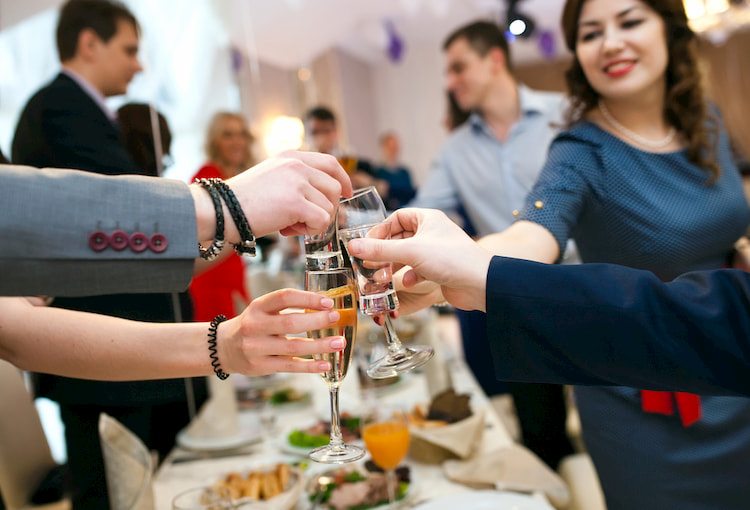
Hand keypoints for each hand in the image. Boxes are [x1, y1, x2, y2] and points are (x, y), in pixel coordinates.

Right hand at [217, 288, 347, 375]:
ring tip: (339, 343)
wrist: (224, 349)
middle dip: (317, 320)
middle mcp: (255, 326)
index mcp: (258, 307)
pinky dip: (310, 366)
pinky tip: (326, 364)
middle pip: (291, 323)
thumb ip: (287, 309)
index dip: (308, 298)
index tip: (328, 302)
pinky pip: (290, 366)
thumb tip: (325, 308)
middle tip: (336, 319)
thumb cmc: (253, 326)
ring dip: (320, 345)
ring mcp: (257, 348)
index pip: (284, 297)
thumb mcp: (263, 311)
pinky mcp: (261, 366)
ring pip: (293, 347)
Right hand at [223, 151, 352, 239]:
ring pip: (329, 207)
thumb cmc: (243, 202)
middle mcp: (297, 164)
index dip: (343, 180)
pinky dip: (309, 230)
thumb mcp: (272, 178)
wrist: (221, 209)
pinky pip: (321, 221)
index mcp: (292, 156)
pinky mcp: (296, 202)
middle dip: (326, 208)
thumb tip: (324, 198)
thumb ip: (296, 181)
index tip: (346, 194)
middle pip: (334, 188)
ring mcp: (297, 182)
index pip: (330, 163)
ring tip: (289, 224)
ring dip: (313, 222)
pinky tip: (289, 230)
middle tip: (303, 220)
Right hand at [345, 208, 491, 311]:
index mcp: (428, 218)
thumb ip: (380, 250)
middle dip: (385, 252)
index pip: (397, 217)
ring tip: (383, 277)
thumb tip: (353, 246)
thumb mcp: (410, 251)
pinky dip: (409, 276)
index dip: (381, 230)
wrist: (480, 284)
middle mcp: (432, 232)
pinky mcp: (439, 268)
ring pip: (407, 256)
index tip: (367, 244)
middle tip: (371, 263)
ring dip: (394, 266)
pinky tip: (407, 283)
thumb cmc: (452, 259)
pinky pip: (417, 269)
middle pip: (400, 238)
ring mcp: (436, 251)